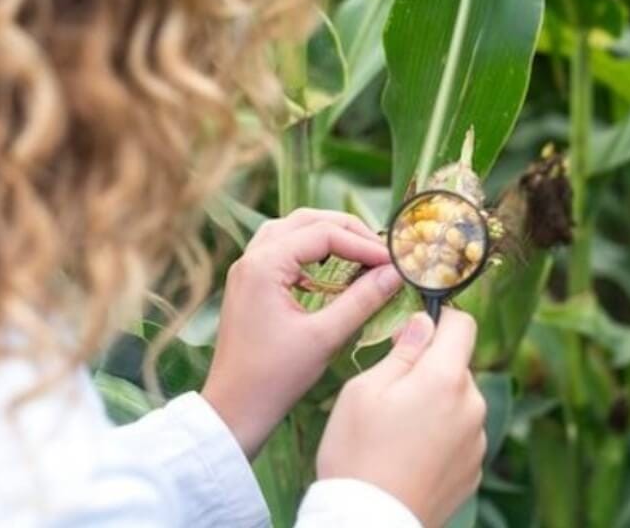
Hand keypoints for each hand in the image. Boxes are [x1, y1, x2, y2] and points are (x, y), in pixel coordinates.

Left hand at [202, 208, 403, 457]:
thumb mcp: (325, 337)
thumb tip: (394, 273)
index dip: (363, 244)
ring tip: (359, 252)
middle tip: (380, 251)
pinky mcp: (250, 284)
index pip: (324, 234)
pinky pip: (282, 250)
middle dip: (347, 231)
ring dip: (327, 235)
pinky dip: (310, 251)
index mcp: (264, 265)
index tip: (393, 261)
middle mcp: (252, 258)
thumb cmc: (275, 377)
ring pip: (292, 230)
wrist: (234, 408)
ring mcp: (248, 270)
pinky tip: (331, 271)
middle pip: (306, 221)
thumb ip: (362, 300)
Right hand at [316, 309, 486, 527]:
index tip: (415, 332)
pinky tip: (411, 453)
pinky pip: (460, 434)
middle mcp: (472, 405)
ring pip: (460, 401)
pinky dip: (441, 434)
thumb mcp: (364, 390)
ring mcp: (476, 439)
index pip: (464, 325)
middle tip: (392, 392)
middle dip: (431, 369)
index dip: (440, 321)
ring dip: (437, 403)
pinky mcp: (474, 468)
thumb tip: (424, 323)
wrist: (368, 522)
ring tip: (399, 430)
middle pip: (459, 366)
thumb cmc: (358, 453)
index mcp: (446, 379)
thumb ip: (402, 351)